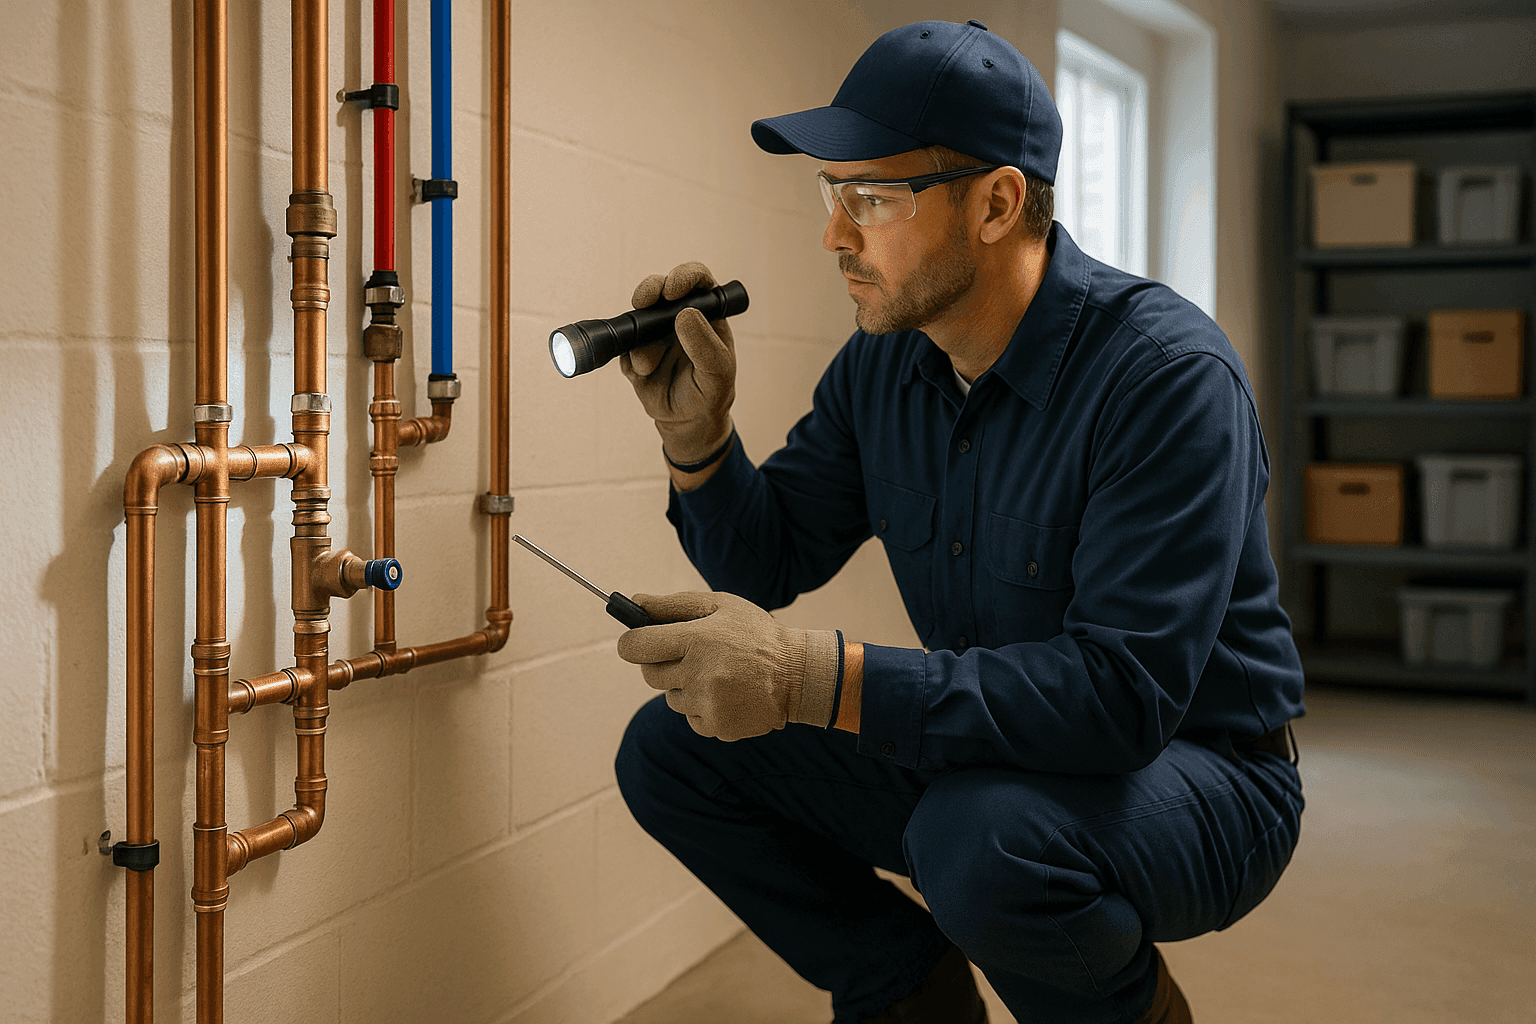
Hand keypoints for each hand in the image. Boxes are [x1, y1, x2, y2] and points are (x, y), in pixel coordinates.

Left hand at [616, 591, 840, 741]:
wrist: (799, 674)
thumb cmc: (756, 634)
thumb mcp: (720, 606)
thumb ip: (673, 604)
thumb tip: (635, 601)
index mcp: (696, 639)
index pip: (636, 646)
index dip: (631, 643)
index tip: (636, 642)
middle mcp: (698, 673)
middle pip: (649, 675)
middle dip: (660, 664)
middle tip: (687, 655)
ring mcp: (707, 703)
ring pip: (671, 698)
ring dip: (684, 687)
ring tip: (716, 674)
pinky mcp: (716, 726)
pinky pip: (690, 718)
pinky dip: (701, 707)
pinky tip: (726, 694)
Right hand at [620, 262, 736, 464]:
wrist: (688, 421)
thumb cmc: (710, 391)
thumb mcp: (717, 371)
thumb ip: (705, 344)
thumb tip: (684, 313)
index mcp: (705, 313)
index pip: (696, 280)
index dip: (684, 276)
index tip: (673, 289)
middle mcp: (678, 316)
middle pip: (660, 287)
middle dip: (649, 289)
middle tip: (644, 302)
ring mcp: (654, 332)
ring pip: (638, 315)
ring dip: (639, 337)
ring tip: (648, 365)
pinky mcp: (634, 350)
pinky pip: (623, 345)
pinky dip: (630, 358)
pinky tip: (643, 373)